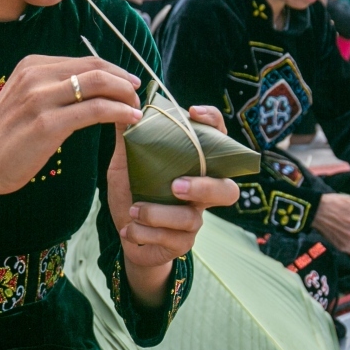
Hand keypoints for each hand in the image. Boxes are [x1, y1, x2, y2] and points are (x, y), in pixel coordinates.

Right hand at [0, 56, 143, 197]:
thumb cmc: (5, 137)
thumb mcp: (25, 99)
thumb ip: (52, 88)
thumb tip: (89, 87)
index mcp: (33, 65)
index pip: (85, 60)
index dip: (114, 70)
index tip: (129, 83)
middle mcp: (37, 75)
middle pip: (96, 67)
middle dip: (124, 79)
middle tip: (139, 94)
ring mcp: (41, 98)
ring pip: (99, 84)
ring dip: (125, 94)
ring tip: (137, 107)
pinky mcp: (48, 123)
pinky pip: (95, 110)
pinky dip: (119, 112)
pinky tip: (131, 119)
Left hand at [112, 106, 237, 269]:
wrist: (125, 235)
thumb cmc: (131, 194)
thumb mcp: (123, 165)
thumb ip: (126, 138)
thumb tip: (122, 105)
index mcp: (192, 168)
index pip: (217, 141)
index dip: (213, 124)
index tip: (192, 113)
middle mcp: (200, 193)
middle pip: (227, 190)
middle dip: (205, 187)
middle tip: (176, 185)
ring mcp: (193, 220)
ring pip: (192, 219)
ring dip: (160, 214)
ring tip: (135, 210)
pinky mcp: (182, 243)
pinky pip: (171, 239)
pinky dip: (145, 232)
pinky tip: (129, 229)